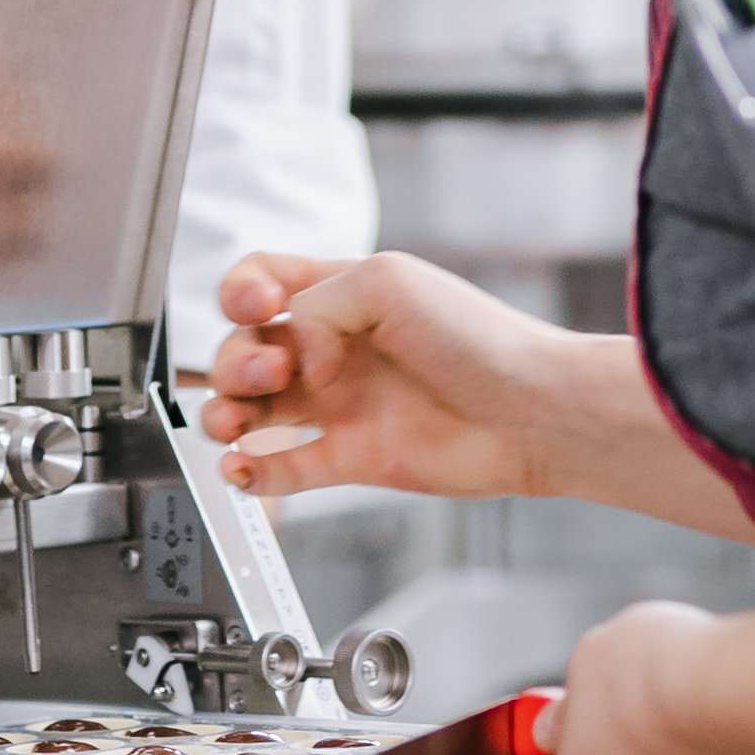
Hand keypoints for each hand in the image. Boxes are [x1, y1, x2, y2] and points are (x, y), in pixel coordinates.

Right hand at [197, 248, 575, 503]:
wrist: (531, 410)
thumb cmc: (477, 338)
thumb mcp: (388, 282)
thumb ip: (318, 304)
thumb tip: (293, 354)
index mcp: (343, 294)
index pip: (263, 282)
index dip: (242, 291)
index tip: (259, 306)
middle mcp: (335, 348)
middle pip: (247, 349)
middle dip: (234, 358)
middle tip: (268, 371)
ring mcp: (342, 405)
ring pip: (254, 411)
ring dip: (224, 414)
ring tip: (230, 423)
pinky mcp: (353, 458)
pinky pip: (283, 468)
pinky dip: (249, 472)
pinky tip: (240, 468)